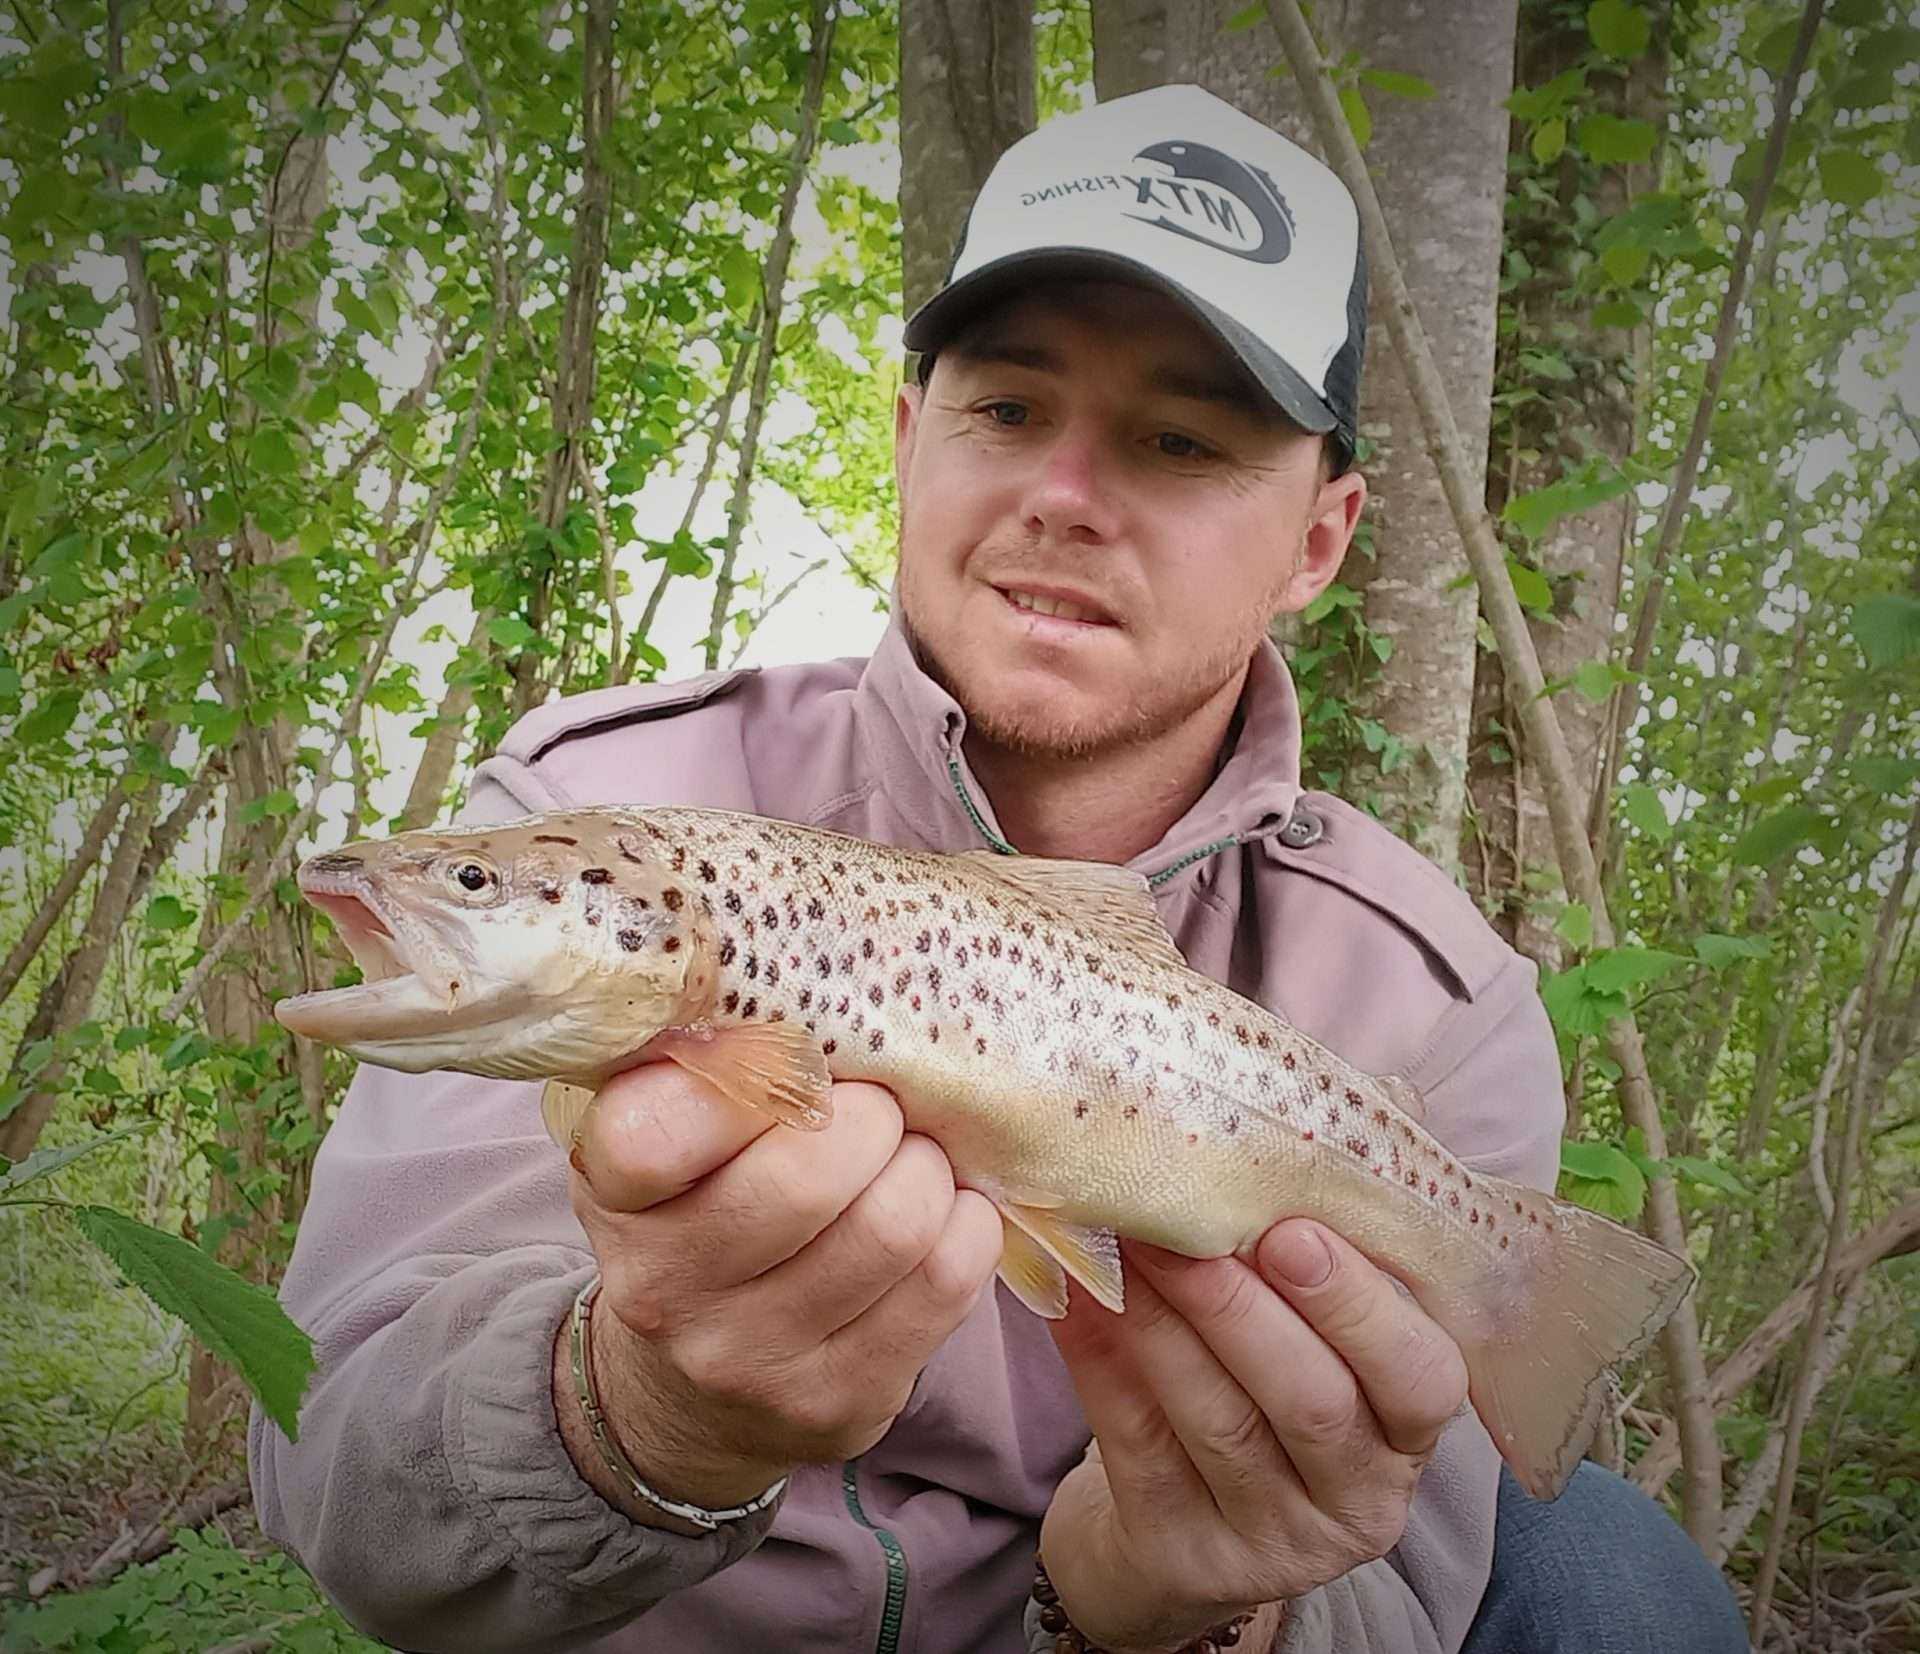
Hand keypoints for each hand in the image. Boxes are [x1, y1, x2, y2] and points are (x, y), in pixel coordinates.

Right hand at [561, 1062, 1004, 1515]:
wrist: (691, 1399)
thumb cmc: (695, 1222)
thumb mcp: (665, 1144)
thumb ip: (708, 1071)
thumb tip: (815, 988)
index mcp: (614, 1197)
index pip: (657, 1127)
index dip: (749, 1074)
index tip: (795, 1059)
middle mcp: (666, 1289)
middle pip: (809, 1172)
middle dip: (872, 1117)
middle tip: (876, 1110)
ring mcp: (754, 1359)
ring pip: (895, 1223)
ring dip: (925, 1169)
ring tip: (909, 1160)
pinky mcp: (841, 1402)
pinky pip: (948, 1279)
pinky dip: (964, 1224)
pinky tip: (939, 1215)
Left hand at [1039, 1220, 1468, 1653]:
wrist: (1178, 1523)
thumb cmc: (1261, 1386)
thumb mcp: (1317, 1338)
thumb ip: (1317, 1254)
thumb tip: (1290, 1121)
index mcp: (1408, 1430)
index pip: (1421, 1376)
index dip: (1357, 1304)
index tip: (1290, 1232)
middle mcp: (1357, 1497)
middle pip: (1311, 1402)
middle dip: (1240, 1306)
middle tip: (1179, 1227)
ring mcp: (1271, 1540)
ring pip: (1219, 1423)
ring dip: (1163, 1323)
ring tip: (1118, 1242)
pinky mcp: (1182, 1552)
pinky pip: (1138, 1445)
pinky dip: (1101, 1362)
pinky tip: (1073, 1297)